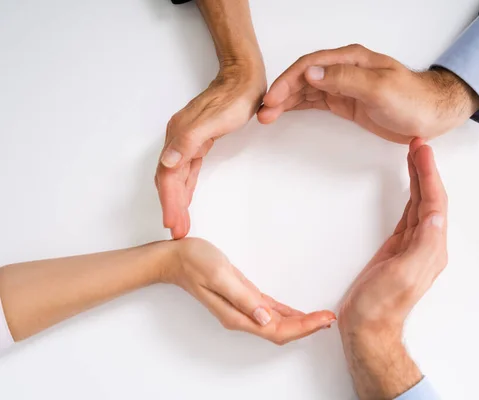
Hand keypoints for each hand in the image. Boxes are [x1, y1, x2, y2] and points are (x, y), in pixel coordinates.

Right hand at [156, 63, 265, 238]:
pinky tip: (185, 198)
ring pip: (177, 176)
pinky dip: (185, 187)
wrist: (244, 78)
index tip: (173, 223)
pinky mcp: (198, 141)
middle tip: (176, 230)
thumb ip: (189, 140)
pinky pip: (187, 170)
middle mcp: (179, 138)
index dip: (170, 200)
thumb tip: (167, 162)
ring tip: (179, 223)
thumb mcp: (214, 119)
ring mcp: (187, 139)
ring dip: (177, 200)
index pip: (169, 175)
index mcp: (179, 134)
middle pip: (169, 179)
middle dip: (171, 206)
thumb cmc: (234, 97)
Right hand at [163, 238, 335, 344]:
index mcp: (237, 315)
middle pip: (281, 331)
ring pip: (277, 324)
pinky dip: (287, 314)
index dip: (303, 327)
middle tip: (330, 318)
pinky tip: (299, 313)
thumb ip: (243, 299)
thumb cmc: (195, 262)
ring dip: (300, 322)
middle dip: (307, 327)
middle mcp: (242, 317)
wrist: (176, 258)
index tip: (323, 320)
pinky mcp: (244, 299)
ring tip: (322, 317)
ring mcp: (243, 309)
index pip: (277, 330)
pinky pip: (270, 312)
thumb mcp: (221, 276)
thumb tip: (266, 319)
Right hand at [258, 44, 478, 143]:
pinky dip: (298, 107)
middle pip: (303, 78)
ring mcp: (343, 86)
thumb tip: (311, 74)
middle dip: (281, 93)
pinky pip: (315, 102)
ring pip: (306, 91)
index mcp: (350, 59)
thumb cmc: (412, 99)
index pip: (310, 66)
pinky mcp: (345, 102)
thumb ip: (345, 79)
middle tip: (264, 112)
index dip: (288, 81)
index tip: (273, 99)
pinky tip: (285, 112)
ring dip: (286, 102)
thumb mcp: (379, 88)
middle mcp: (343, 70)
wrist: (431, 116)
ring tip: (267, 116)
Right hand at [338, 139, 447, 398]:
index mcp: (431, 247)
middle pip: (430, 198)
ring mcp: (412, 246)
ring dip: (418, 179)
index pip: (434, 202)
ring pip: (419, 204)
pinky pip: (408, 214)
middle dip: (425, 170)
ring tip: (414, 156)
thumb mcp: (403, 274)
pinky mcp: (397, 249)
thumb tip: (434, 214)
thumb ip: (423, 246)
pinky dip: (409, 195)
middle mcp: (427, 244)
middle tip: (418, 144)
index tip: (421, 149)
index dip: (428, 174)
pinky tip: (408, 187)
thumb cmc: (381, 305)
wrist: (368, 328)